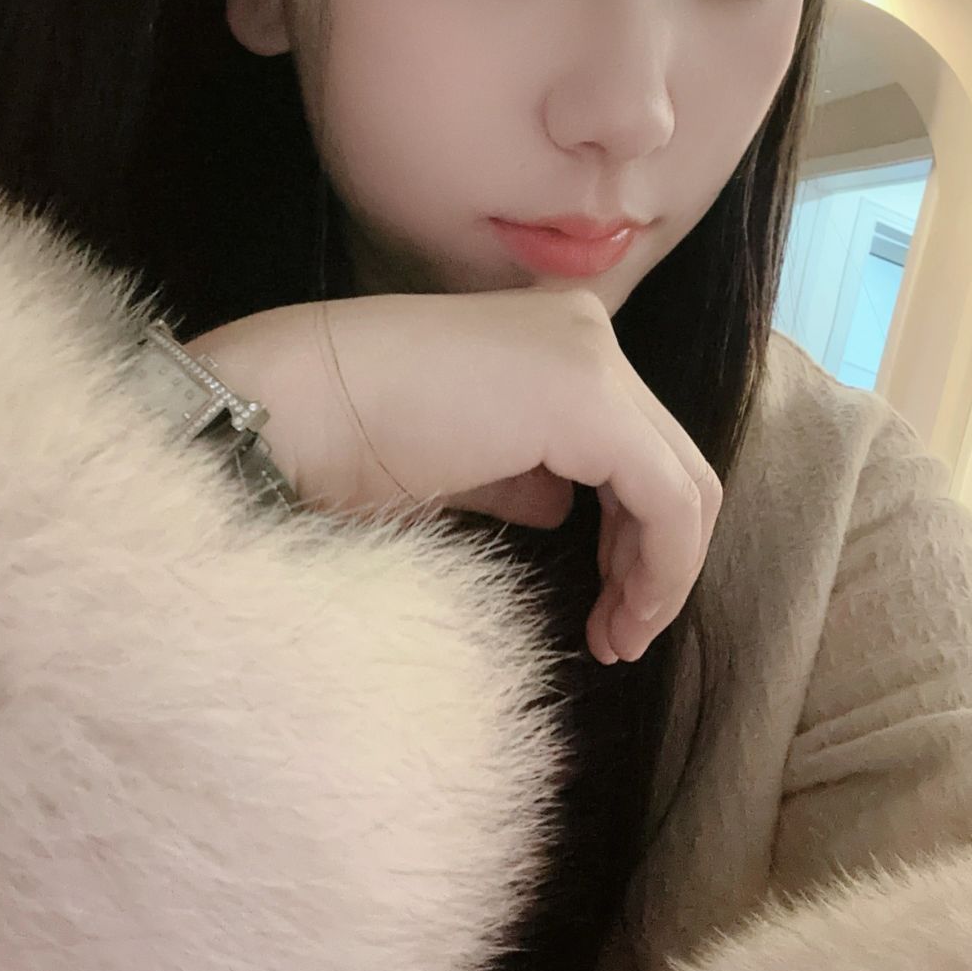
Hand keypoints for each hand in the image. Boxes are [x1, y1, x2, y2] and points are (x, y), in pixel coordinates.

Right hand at [187, 287, 721, 664]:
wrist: (289, 410)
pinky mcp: (589, 401)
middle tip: (618, 635)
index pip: (633, 443)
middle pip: (670, 460)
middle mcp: (585, 332)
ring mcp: (591, 360)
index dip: (635, 534)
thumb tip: (562, 507)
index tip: (607, 609)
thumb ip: (526, 475)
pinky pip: (667, 498)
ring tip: (616, 638)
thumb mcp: (461, 461)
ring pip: (681, 481)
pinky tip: (621, 617)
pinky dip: (661, 566)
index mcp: (552, 336)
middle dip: (656, 558)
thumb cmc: (346, 440)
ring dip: (660, 570)